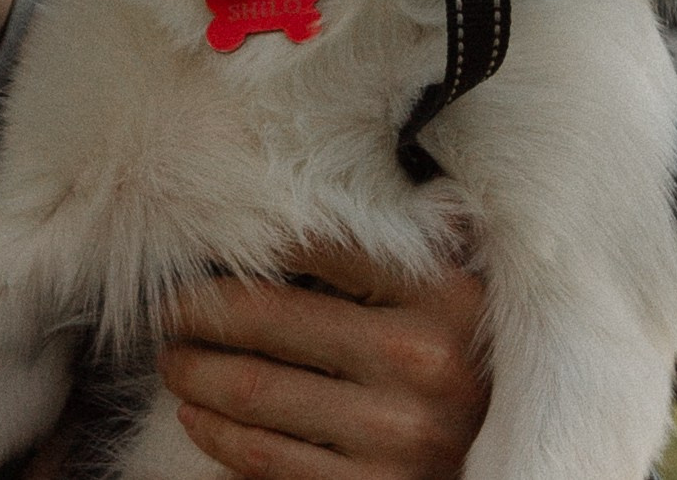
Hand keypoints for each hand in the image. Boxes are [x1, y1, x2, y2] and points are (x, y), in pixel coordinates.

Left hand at [158, 240, 489, 478]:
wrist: (508, 464)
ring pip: (253, 390)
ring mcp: (398, 433)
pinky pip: (264, 457)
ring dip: (193, 372)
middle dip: (196, 311)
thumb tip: (266, 220)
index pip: (314, 245)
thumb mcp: (447, 300)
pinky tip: (196, 415)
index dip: (244, 243)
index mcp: (442, 294)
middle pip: (266, 317)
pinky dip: (215, 433)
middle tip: (168, 308)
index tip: (201, 248)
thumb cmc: (465, 369)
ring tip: (173, 360)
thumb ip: (385, 258)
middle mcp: (422, 360)